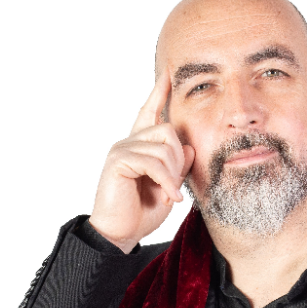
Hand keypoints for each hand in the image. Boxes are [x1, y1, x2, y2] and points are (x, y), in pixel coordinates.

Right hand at [88, 68, 194, 252]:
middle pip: (168, 130)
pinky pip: (153, 162)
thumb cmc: (142, 212)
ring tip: (168, 195)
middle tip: (173, 185)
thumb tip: (188, 145)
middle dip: (178, 159)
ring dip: (172, 175)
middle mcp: (129, 142)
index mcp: (140, 146)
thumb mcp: (168, 186)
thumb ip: (178, 165)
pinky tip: (169, 198)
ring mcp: (122, 149)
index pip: (149, 113)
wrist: (121, 234)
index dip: (158, 93)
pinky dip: (166, 182)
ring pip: (163, 147)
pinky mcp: (118, 161)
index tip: (168, 73)